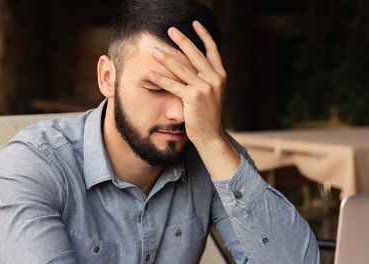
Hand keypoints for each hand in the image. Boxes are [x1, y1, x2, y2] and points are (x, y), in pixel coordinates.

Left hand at [148, 21, 239, 177]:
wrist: (211, 136)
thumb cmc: (208, 116)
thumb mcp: (213, 94)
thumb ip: (207, 78)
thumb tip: (197, 64)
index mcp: (220, 76)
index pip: (213, 50)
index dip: (204, 36)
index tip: (196, 23)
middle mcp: (214, 80)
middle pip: (195, 54)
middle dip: (182, 40)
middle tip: (170, 29)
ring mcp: (204, 88)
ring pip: (181, 68)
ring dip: (165, 57)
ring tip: (154, 49)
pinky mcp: (193, 98)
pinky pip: (172, 84)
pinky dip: (158, 78)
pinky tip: (147, 72)